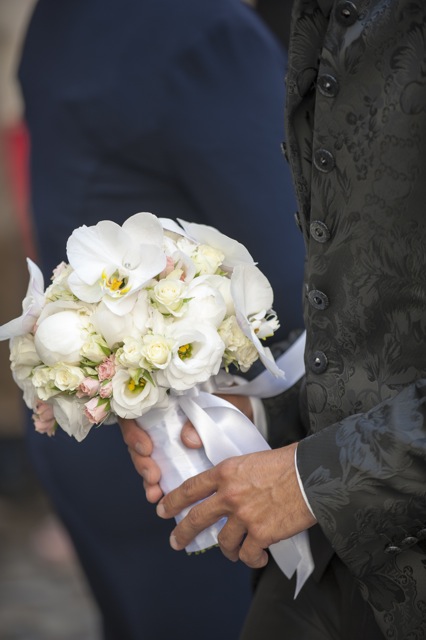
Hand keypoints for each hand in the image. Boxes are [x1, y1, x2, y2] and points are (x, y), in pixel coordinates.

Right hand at [119, 393, 252, 502]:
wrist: (241, 419)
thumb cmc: (221, 410)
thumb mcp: (212, 411)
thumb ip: (197, 421)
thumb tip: (187, 440)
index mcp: (159, 407)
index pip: (133, 417)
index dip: (133, 433)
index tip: (147, 448)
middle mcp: (157, 427)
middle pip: (136, 444)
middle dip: (142, 464)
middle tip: (154, 477)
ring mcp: (164, 445)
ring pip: (145, 462)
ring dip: (147, 480)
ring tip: (155, 494)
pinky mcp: (175, 462)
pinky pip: (160, 474)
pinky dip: (159, 487)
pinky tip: (161, 497)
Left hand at [156, 443, 316, 567]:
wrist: (313, 474)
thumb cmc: (287, 463)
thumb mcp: (251, 460)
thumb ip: (234, 477)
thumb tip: (226, 492)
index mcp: (226, 472)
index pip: (190, 488)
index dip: (173, 501)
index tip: (162, 509)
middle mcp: (229, 495)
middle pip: (196, 519)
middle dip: (182, 533)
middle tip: (176, 542)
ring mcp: (244, 516)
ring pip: (224, 542)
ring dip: (229, 550)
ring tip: (236, 552)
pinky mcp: (261, 534)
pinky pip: (247, 555)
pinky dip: (252, 559)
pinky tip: (259, 558)